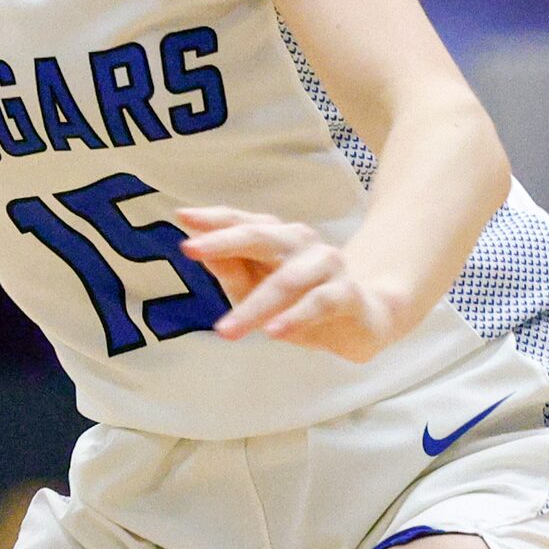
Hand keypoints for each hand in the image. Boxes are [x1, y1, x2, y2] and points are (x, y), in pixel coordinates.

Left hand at [178, 206, 411, 363]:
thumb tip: (199, 249)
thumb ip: (230, 270)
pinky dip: (297, 317)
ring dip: (254, 306)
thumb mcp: (258, 288)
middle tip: (190, 249)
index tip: (182, 217)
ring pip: (287, 280)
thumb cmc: (299, 301)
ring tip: (226, 330)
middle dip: (223, 241)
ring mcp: (327, 265)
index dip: (213, 218)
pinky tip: (275, 332)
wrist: (366, 317)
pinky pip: (321, 302)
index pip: (242, 221)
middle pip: (261, 236)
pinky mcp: (348, 293)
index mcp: (275, 237)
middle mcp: (300, 243)